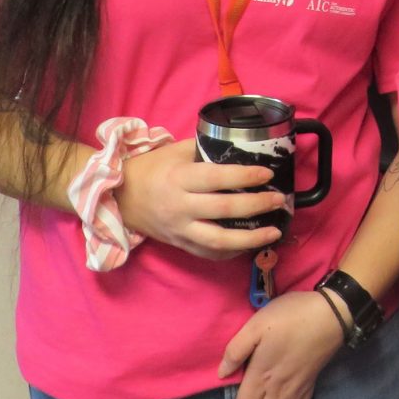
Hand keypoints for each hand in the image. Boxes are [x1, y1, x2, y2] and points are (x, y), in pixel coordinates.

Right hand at [117, 138, 284, 258]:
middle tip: (278, 200)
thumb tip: (238, 145)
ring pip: (219, 240)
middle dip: (256, 205)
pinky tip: (251, 246)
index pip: (216, 178)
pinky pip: (209, 253)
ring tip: (274, 232)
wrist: (119, 197)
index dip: (244, 176)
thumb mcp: (174, 151)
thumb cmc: (151, 169)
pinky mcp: (180, 245)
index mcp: (180, 178)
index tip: (267, 174)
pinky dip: (231, 252)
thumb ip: (204, 148)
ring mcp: (180, 230)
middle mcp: (180, 206)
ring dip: (250, 239)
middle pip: (223, 209)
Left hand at [218, 289, 343, 398]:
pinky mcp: (310, 385)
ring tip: (262, 397)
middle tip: (247, 395)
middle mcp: (277, 389)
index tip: (236, 395)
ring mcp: (296, 390)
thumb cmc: (290, 317)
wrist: (331, 316)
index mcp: (261, 376)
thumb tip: (222, 372)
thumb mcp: (257, 325)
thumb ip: (236, 350)